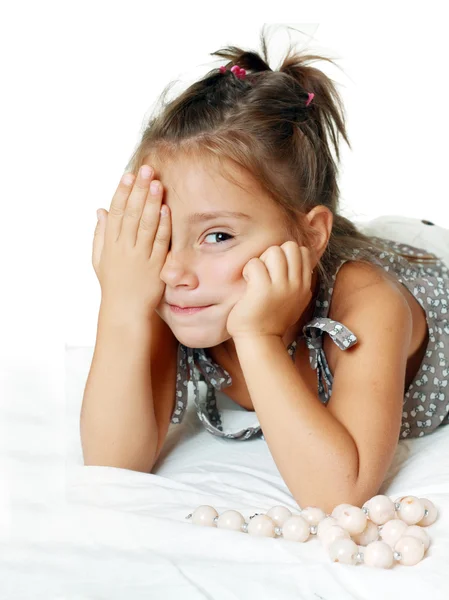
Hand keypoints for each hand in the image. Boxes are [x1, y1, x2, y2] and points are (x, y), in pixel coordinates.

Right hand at [92, 165, 170, 319]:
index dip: (122, 192)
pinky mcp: (156, 266)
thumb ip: (100, 234)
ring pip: (145, 224)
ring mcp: (140, 256)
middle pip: (131, 213)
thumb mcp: (99, 259)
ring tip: (156, 183)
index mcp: (110, 244)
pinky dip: (163, 225)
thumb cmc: (113, 283)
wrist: (125, 310)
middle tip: (146, 170)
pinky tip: (166, 209)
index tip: (128, 175)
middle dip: (139, 190)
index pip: (116, 212)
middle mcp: (124, 248)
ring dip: (151, 203)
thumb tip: (100, 210)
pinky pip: (160, 242)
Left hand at [226, 241, 313, 339]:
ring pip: (274, 251)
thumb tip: (298, 259)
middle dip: (274, 254)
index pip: (303, 252)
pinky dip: (248, 270)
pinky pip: (254, 263)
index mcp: (304, 286)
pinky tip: (247, 284)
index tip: (277, 271)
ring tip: (256, 278)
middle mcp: (296, 285)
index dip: (287, 255)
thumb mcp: (295, 301)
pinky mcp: (262, 289)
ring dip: (261, 261)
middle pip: (290, 247)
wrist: (260, 340)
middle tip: (265, 272)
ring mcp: (281, 287)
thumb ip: (298, 282)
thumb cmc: (271, 320)